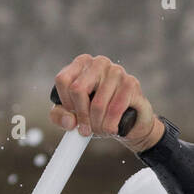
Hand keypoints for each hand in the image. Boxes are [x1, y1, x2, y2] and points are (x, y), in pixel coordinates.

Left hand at [50, 54, 164, 151]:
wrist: (133, 121)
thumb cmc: (101, 114)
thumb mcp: (74, 116)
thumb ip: (61, 116)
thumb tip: (69, 121)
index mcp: (81, 64)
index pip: (63, 81)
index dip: (66, 104)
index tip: (73, 116)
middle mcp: (98, 63)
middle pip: (78, 90)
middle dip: (82, 116)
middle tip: (86, 130)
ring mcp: (116, 71)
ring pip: (97, 104)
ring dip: (98, 125)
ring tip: (101, 130)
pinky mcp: (131, 83)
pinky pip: (115, 109)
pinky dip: (110, 125)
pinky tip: (112, 129)